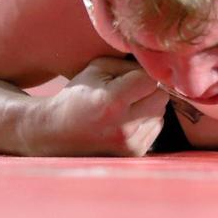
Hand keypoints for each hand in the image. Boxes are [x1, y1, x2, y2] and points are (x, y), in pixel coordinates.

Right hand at [33, 57, 169, 155]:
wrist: (55, 132)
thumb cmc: (78, 95)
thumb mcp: (97, 68)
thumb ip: (129, 64)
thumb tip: (159, 66)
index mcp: (113, 102)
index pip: (151, 80)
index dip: (142, 74)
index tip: (129, 77)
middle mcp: (124, 126)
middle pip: (161, 97)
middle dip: (149, 90)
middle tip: (129, 91)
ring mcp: (129, 144)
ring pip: (161, 113)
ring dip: (149, 106)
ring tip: (125, 107)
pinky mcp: (134, 154)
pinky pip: (156, 128)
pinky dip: (146, 121)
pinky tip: (126, 120)